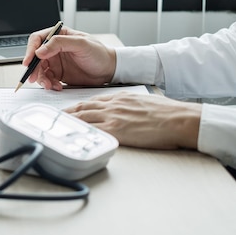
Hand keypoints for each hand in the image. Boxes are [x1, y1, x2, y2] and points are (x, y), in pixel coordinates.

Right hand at [23, 26, 116, 89]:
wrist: (109, 70)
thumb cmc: (99, 53)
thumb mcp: (81, 44)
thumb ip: (60, 44)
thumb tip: (40, 50)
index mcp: (59, 36)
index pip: (38, 40)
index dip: (30, 50)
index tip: (28, 61)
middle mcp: (54, 48)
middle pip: (35, 57)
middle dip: (33, 68)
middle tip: (33, 77)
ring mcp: (56, 62)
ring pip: (40, 70)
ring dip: (41, 78)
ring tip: (49, 85)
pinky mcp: (58, 74)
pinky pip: (47, 79)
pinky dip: (49, 84)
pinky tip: (57, 86)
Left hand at [64, 92, 201, 149]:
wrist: (179, 119)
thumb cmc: (167, 113)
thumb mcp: (144, 102)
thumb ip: (129, 106)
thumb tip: (125, 113)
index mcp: (120, 98)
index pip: (92, 101)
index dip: (78, 106)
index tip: (70, 110)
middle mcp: (113, 105)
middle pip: (83, 108)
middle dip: (67, 113)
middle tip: (56, 118)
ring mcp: (113, 117)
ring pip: (83, 118)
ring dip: (68, 122)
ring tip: (57, 127)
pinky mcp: (116, 131)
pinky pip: (92, 131)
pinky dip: (79, 132)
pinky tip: (71, 136)